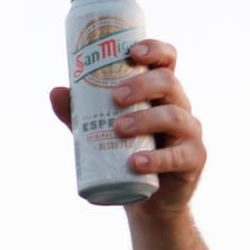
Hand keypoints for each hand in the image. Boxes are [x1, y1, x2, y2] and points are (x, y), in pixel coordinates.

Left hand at [49, 39, 204, 213]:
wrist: (149, 198)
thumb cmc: (126, 154)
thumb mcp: (101, 130)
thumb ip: (80, 113)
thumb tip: (55, 92)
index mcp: (160, 92)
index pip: (166, 61)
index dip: (155, 50)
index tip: (132, 53)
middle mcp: (179, 106)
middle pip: (168, 83)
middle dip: (142, 85)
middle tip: (116, 98)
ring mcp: (189, 132)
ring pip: (173, 116)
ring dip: (144, 120)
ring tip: (118, 129)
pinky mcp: (193, 159)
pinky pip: (178, 156)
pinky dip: (156, 159)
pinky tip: (137, 162)